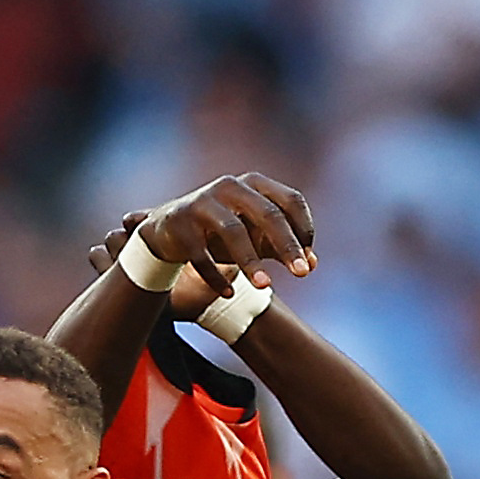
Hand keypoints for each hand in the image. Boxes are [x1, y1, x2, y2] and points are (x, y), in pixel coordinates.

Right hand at [123, 173, 316, 307]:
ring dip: (251, 261)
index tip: (308, 258)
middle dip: (287, 245)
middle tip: (302, 274)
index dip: (304, 229)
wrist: (167, 230)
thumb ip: (282, 248)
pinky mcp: (181, 224)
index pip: (292, 200)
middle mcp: (230, 187)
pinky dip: (216, 276)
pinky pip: (202, 254)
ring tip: (265, 286)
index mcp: (254, 184)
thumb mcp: (255, 236)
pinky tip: (229, 294)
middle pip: (268, 214)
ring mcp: (203, 203)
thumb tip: (312, 265)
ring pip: (233, 230)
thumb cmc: (221, 232)